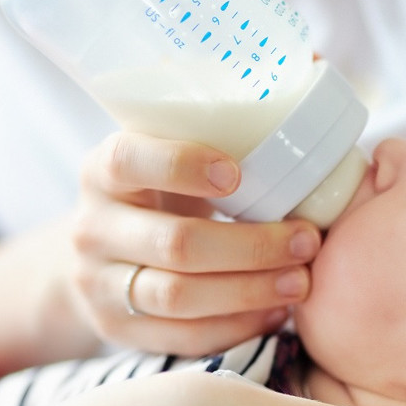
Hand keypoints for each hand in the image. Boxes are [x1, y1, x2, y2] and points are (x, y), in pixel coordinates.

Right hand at [70, 131, 321, 354]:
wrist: (102, 254)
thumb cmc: (160, 192)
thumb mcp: (167, 153)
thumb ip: (222, 123)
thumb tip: (312, 67)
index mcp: (103, 169)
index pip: (129, 160)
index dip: (183, 165)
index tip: (238, 173)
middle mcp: (92, 227)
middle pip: (175, 242)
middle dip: (251, 245)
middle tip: (308, 240)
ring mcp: (99, 284)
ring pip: (179, 296)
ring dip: (250, 291)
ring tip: (300, 282)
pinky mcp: (116, 329)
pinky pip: (182, 337)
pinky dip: (236, 327)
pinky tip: (275, 313)